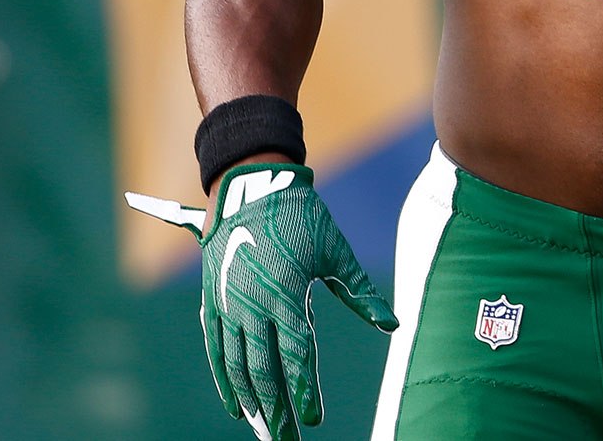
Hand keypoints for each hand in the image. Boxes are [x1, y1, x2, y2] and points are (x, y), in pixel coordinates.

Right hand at [125, 164, 398, 438]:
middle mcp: (250, 305)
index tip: (314, 419)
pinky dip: (225, 381)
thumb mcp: (335, 252)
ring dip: (252, 403)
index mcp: (285, 294)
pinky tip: (238, 407)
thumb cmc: (302, 218)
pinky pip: (216, 351)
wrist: (252, 187)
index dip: (304, 390)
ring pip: (236, 367)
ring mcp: (226, 304)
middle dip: (277, 410)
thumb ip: (361, 293)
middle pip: (263, 371)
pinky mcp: (211, 301)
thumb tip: (391, 326)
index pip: (296, 355)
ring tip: (267, 431)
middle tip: (290, 439)